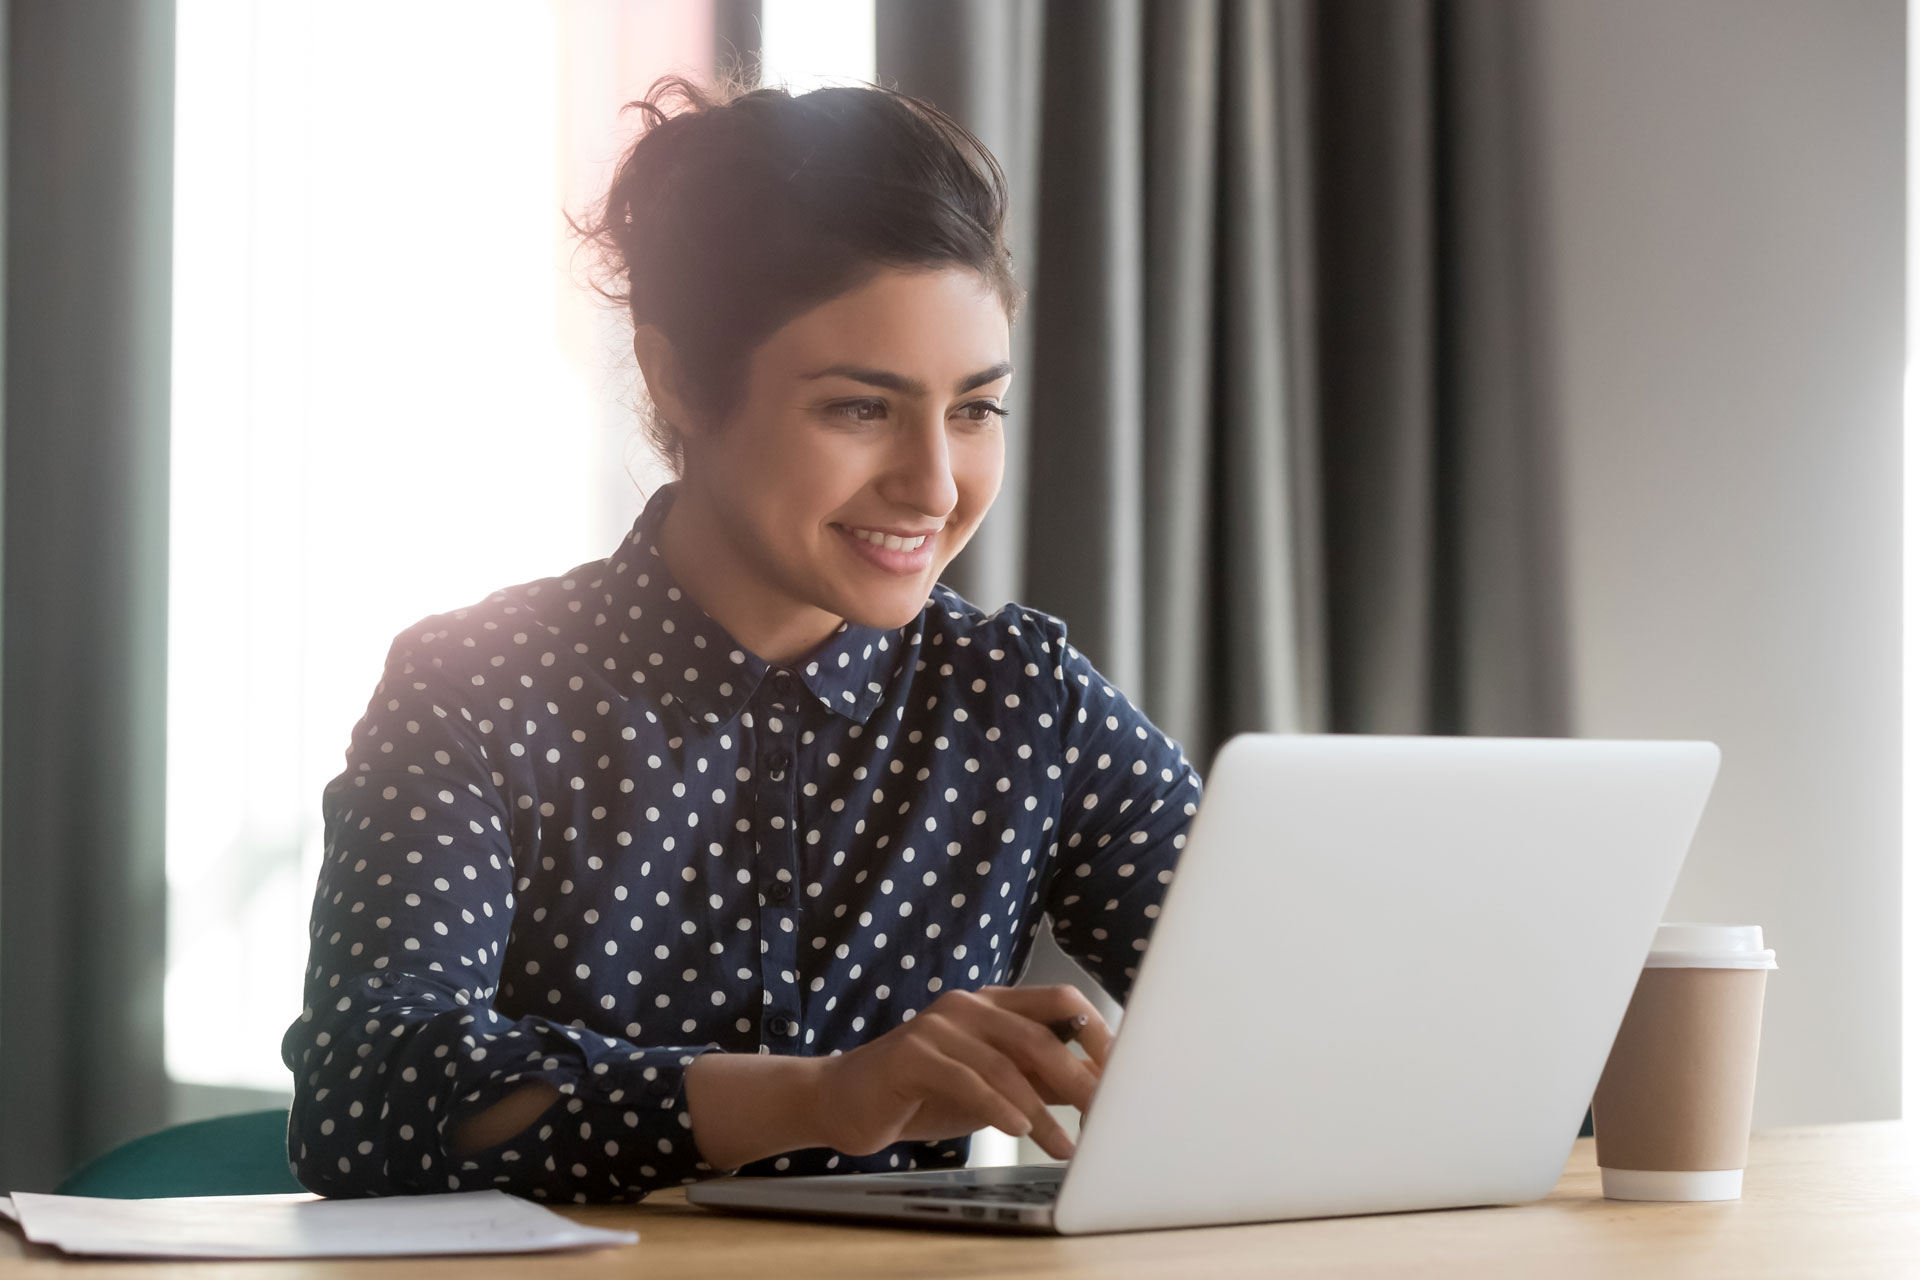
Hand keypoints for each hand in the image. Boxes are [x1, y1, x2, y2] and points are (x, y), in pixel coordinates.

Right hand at [810, 984, 1114, 1160]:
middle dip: (1079, 1079)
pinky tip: (1018, 1130)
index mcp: (993, 1004)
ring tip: (1063, 1147)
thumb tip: (1094, 1085)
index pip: (1061, 1001)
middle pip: (1040, 1035)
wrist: (842, 1099)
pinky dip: (998, 1107)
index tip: (1124, 1074)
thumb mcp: (990, 1085)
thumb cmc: (921, 1092)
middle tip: (1105, 1116)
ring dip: (1042, 1113)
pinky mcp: (911, 1054)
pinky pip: (967, 1080)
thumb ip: (1036, 1078)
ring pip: (1007, 1065)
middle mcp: (969, 1005)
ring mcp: (938, 1026)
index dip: (1097, 1034)